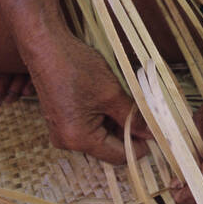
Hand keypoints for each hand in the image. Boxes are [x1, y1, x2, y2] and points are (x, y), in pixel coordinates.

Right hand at [27, 31, 151, 165]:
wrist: (46, 47)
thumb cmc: (76, 67)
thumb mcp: (112, 93)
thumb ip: (133, 117)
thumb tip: (151, 134)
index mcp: (78, 139)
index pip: (118, 156)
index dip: (140, 147)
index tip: (156, 135)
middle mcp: (66, 142)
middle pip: (107, 148)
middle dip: (128, 134)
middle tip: (147, 117)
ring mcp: (61, 132)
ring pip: (98, 137)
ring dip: (116, 124)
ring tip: (130, 105)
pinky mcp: (60, 121)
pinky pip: (87, 128)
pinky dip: (103, 119)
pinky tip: (113, 102)